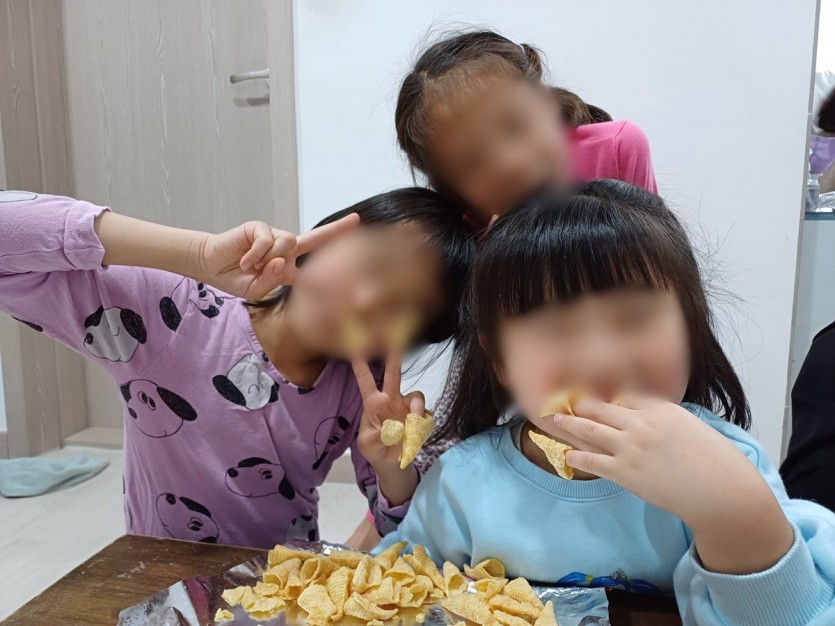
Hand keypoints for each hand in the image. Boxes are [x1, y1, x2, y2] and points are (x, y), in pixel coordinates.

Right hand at [194, 214, 358, 299]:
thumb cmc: (236, 278)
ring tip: (251, 266)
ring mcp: (273, 236)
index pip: (317, 251)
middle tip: (354, 220)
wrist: (211, 267)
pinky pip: (266, 241)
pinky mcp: (259, 228)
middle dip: (335, 231)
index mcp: (289, 263)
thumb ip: (272, 280)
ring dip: (269, 259)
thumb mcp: (256, 289)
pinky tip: (244, 261)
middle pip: (312, 240)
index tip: (357, 221)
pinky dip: (254, 255)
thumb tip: (281, 261)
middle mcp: (286, 247)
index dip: (337, 235)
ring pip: (289, 243)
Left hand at [352, 349, 424, 469]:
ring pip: (416, 396)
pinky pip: (426, 416)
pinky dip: (422, 426)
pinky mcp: (420, 418)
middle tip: (396, 344)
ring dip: (416, 408)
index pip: (365, 380)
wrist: (391, 463)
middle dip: (395, 359)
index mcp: (373, 403)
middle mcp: (391, 400)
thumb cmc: (375, 448)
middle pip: (394, 375)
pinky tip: (415, 437)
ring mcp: (407, 408)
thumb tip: (393, 428)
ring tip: (412, 425)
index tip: (356, 349)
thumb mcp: (367, 444)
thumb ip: (375, 436)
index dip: (361, 365)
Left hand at [548, 394, 792, 572]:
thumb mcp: (690, 426)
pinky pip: (593, 462)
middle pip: (600, 407)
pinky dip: (576, 457)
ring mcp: (631, 447)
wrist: (723, 493)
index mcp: (660, 408)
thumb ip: (664, 418)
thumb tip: (645, 417)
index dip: (605, 394)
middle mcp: (642, 423)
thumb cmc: (715, 461)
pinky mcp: (626, 473)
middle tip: (563, 400)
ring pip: (590, 430)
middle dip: (579, 403)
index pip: (624, 395)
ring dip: (569, 423)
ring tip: (554, 419)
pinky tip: (566, 455)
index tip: (590, 392)